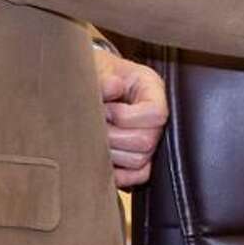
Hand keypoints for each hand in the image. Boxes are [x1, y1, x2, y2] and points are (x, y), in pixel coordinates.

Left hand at [93, 45, 168, 188]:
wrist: (87, 84)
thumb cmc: (95, 74)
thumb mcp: (97, 68)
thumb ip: (103, 77)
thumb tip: (113, 87)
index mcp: (151, 88)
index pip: (156, 113)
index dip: (128, 117)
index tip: (107, 109)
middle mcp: (154, 116)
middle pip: (148, 141)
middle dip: (114, 136)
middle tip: (94, 126)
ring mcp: (148, 139)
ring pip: (140, 161)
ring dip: (111, 153)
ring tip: (93, 138)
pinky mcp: (137, 160)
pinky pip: (136, 177)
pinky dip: (117, 173)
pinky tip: (100, 157)